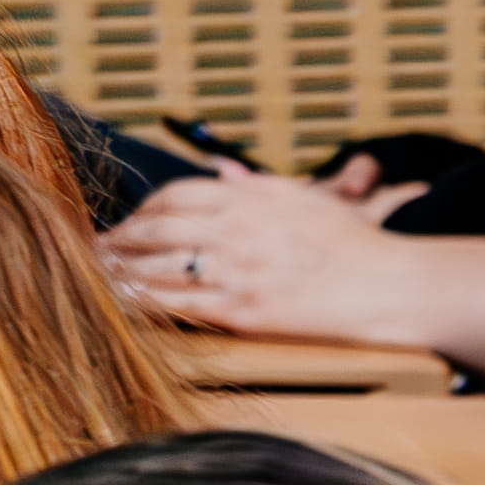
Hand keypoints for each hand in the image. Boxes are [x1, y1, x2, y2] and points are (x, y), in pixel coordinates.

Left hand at [102, 165, 425, 337]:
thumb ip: (257, 186)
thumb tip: (220, 172)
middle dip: (118, 239)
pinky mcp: (243, 312)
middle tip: (94, 250)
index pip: (176, 196)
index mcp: (252, 198)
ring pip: (157, 267)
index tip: (128, 223)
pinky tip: (121, 305)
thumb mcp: (307, 199)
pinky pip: (177, 305)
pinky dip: (142, 303)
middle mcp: (238, 229)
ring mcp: (238, 271)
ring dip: (118, 272)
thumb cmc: (355, 244)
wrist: (390, 286)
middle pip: (156, 229)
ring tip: (95, 278)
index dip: (142, 210)